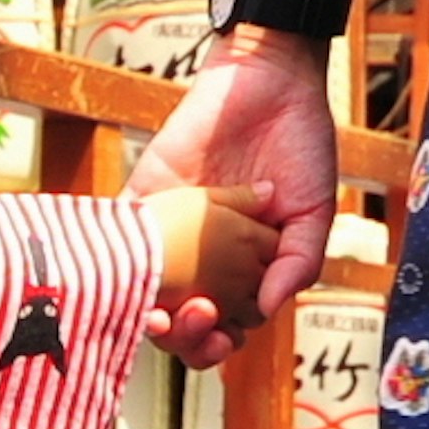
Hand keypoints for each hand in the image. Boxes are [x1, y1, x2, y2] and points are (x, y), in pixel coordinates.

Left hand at [124, 30, 336, 359]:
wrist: (269, 83)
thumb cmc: (300, 146)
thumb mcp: (313, 210)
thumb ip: (298, 262)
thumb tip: (267, 308)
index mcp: (242, 272)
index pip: (220, 328)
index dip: (216, 345)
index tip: (224, 338)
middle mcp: (201, 259)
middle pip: (176, 321)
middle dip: (181, 337)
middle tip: (194, 319)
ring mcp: (169, 230)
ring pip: (142, 291)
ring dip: (144, 313)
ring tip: (159, 314)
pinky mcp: (142, 196)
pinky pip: (117, 236)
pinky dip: (115, 260)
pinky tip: (129, 272)